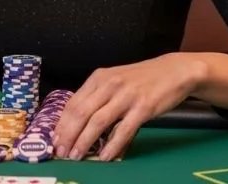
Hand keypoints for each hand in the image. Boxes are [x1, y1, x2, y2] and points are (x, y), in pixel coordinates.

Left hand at [53, 54, 206, 160]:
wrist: (173, 70)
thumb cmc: (142, 78)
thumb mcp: (115, 81)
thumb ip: (97, 97)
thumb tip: (78, 122)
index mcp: (99, 77)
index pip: (73, 102)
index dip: (62, 123)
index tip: (54, 140)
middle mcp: (109, 84)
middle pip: (81, 113)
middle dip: (68, 135)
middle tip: (61, 152)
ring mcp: (126, 96)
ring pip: (97, 121)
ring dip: (84, 141)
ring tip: (76, 156)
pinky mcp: (143, 107)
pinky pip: (123, 129)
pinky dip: (112, 145)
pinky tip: (105, 157)